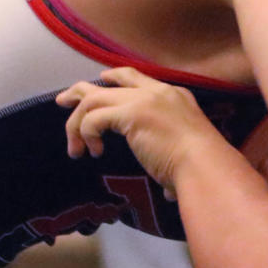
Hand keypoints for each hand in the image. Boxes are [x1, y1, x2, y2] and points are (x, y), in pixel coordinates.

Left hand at [55, 67, 210, 187]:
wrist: (206, 166)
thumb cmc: (201, 169)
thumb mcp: (186, 154)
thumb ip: (173, 164)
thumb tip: (169, 190)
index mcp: (174, 96)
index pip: (136, 77)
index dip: (113, 78)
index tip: (97, 82)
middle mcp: (158, 92)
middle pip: (108, 83)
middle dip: (81, 91)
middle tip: (62, 101)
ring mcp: (143, 100)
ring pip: (94, 99)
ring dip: (78, 123)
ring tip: (74, 148)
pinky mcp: (130, 114)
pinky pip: (93, 119)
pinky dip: (86, 134)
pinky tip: (94, 151)